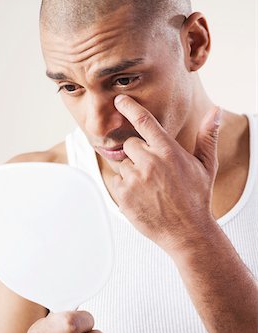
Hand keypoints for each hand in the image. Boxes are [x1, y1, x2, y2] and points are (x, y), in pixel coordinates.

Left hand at [111, 95, 221, 254]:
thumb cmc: (197, 197)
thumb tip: (216, 110)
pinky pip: (116, 181)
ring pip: (123, 163)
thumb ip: (207, 136)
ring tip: (150, 187)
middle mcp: (149, 162)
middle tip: (153, 171)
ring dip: (132, 171)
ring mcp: (135, 179)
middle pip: (130, 144)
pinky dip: (125, 187)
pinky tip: (141, 196)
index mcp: (168, 151)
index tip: (119, 100)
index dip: (129, 108)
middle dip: (138, 153)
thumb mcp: (206, 166)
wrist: (187, 232)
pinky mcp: (123, 195)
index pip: (144, 121)